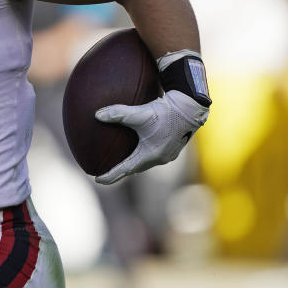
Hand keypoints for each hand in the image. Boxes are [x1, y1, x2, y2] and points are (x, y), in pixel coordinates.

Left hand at [94, 90, 208, 184]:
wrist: (190, 107)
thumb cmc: (165, 111)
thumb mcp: (139, 113)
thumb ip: (117, 114)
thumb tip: (97, 115)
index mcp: (151, 154)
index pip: (126, 169)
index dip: (111, 175)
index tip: (98, 180)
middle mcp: (160, 158)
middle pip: (136, 168)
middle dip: (121, 172)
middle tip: (106, 174)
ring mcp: (168, 154)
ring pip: (146, 162)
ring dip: (133, 164)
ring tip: (121, 164)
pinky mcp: (173, 146)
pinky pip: (153, 156)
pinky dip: (142, 156)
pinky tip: (139, 149)